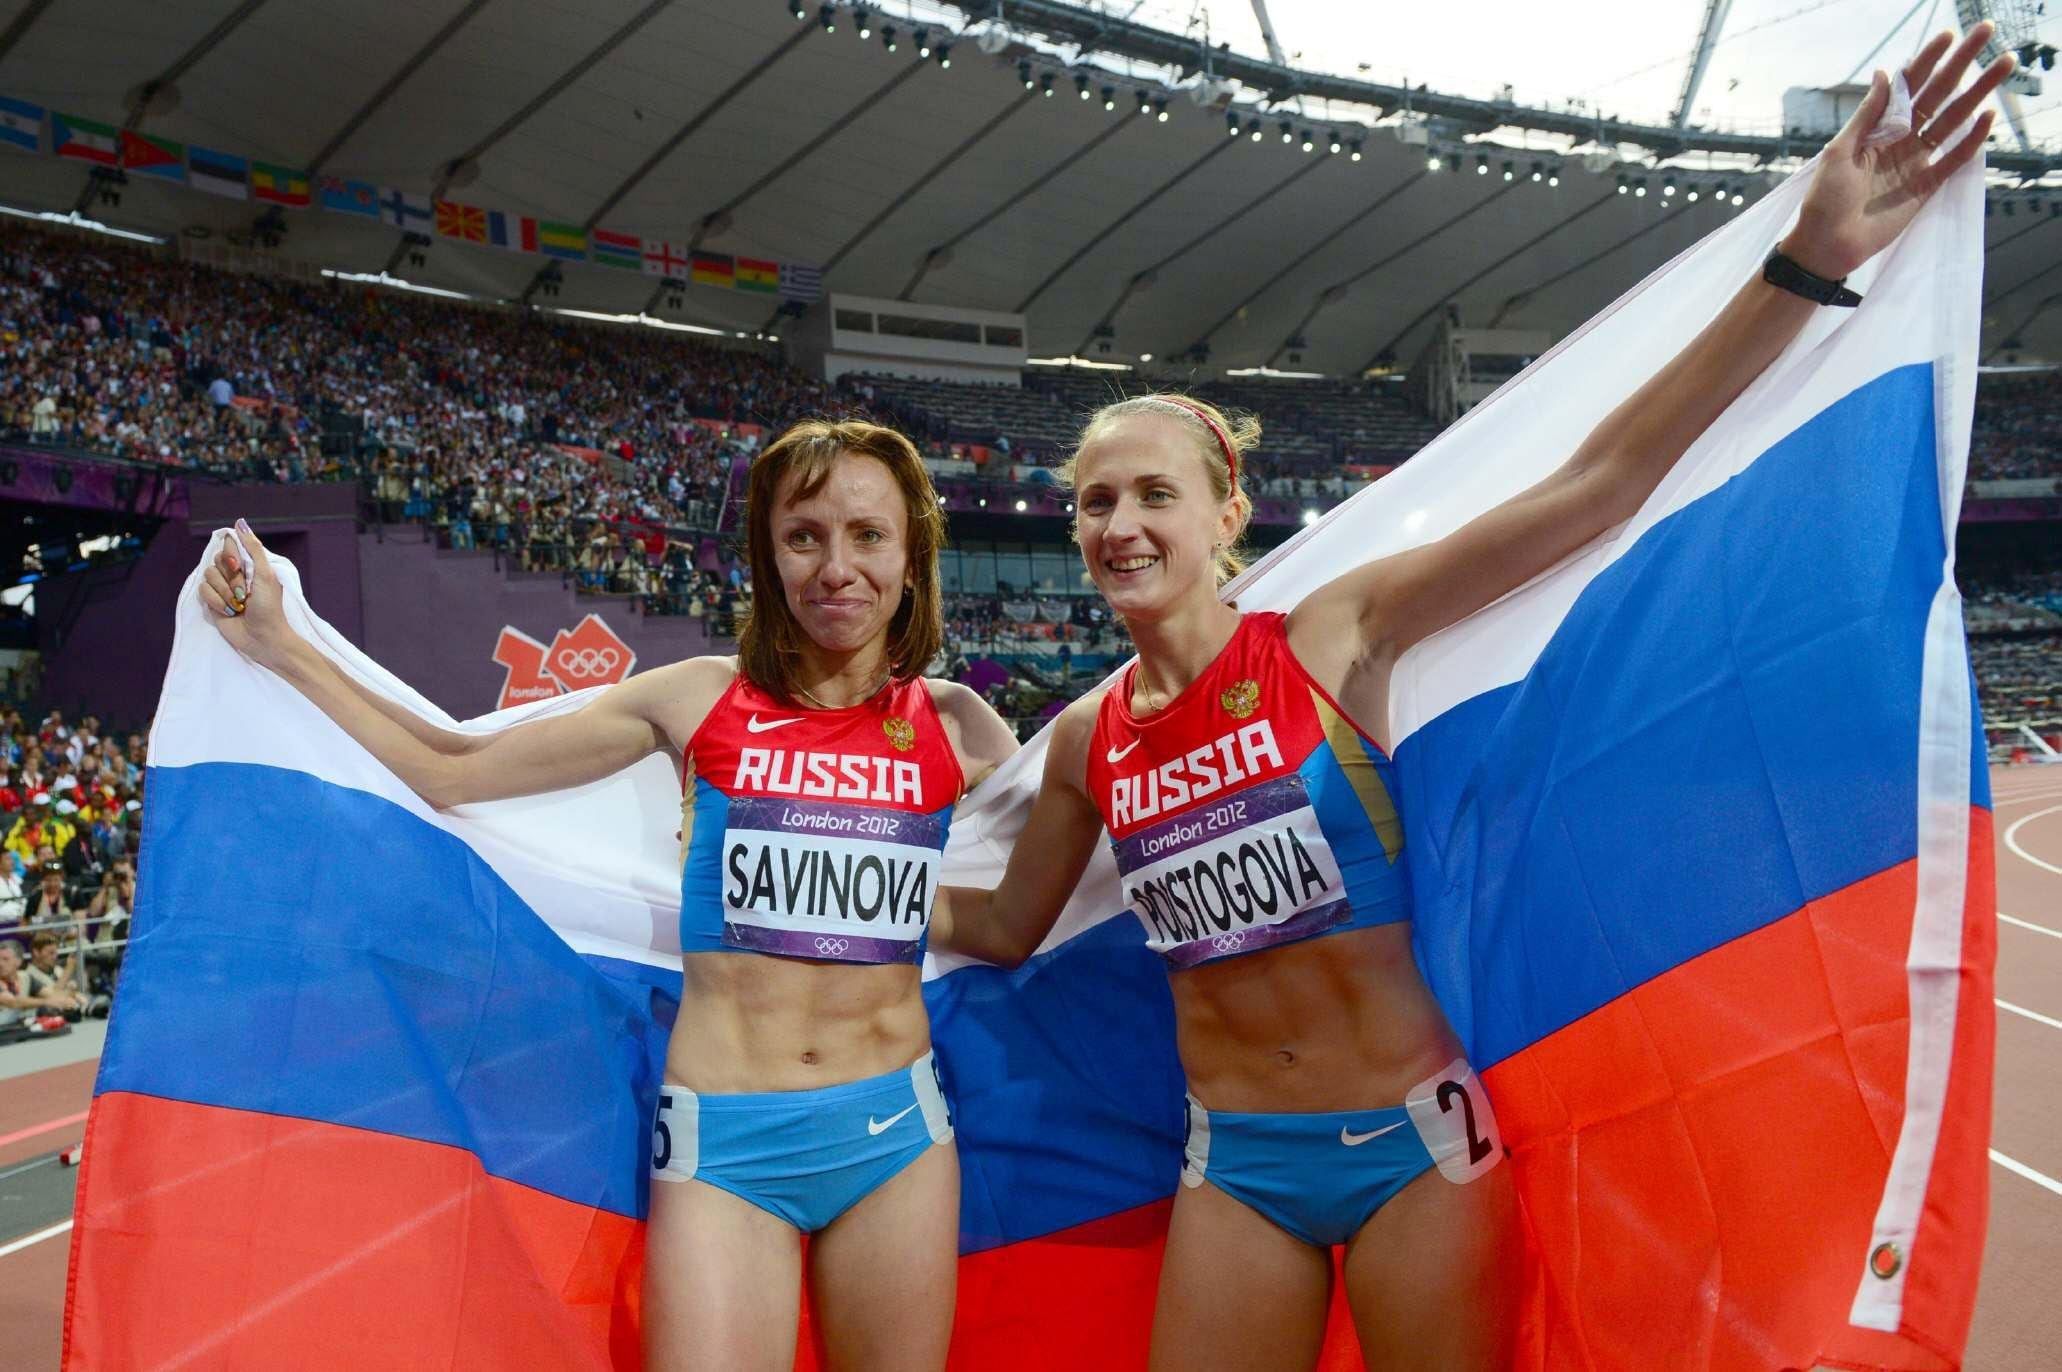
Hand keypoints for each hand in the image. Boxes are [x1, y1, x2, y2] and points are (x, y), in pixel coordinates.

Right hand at [198, 519, 294, 668]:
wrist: (262, 637)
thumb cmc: (270, 607)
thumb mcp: (266, 574)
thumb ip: (253, 548)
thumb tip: (240, 523)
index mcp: (249, 564)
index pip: (229, 544)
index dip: (230, 555)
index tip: (238, 566)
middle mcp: (234, 573)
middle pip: (217, 560)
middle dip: (231, 578)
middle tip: (245, 594)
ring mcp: (222, 587)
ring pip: (208, 576)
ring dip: (224, 593)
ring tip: (239, 606)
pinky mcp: (212, 601)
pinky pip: (202, 590)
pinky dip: (216, 601)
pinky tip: (229, 612)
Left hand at [1785, 24, 2014, 280]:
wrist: (1826, 245)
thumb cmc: (1824, 199)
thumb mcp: (1840, 151)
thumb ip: (1867, 115)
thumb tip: (1884, 73)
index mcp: (1877, 129)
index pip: (1907, 87)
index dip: (1927, 61)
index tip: (1947, 37)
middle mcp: (1900, 141)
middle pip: (1937, 96)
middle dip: (1960, 65)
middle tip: (1985, 34)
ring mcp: (1915, 162)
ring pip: (1951, 121)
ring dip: (1977, 94)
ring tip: (2002, 66)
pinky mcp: (1925, 187)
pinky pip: (1953, 159)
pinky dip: (1971, 140)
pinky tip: (1987, 116)